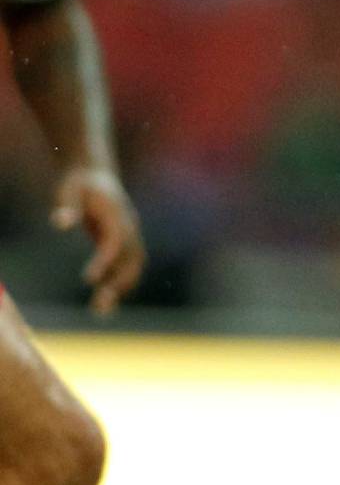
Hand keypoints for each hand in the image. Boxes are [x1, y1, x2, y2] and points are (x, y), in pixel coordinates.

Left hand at [51, 167, 145, 313]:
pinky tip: (103, 300)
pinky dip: (118, 283)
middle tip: (99, 306)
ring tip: (101, 311)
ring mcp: (130, 235)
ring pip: (132, 267)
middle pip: (131, 260)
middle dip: (118, 283)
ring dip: (121, 289)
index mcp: (117, 214)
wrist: (95, 173)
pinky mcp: (123, 243)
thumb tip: (62, 223)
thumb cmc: (79, 182)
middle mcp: (129, 227)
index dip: (105, 261)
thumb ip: (67, 206)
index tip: (88, 279)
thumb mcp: (68, 190)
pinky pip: (125, 266)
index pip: (116, 242)